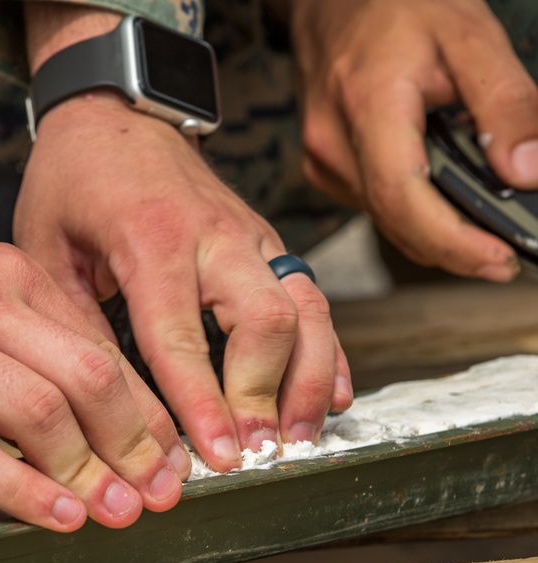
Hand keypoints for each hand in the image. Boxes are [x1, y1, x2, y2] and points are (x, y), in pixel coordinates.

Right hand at [0, 182, 187, 531]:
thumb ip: (24, 323)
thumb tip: (90, 394)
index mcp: (7, 274)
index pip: (102, 347)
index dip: (146, 410)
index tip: (170, 455)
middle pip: (88, 377)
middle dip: (134, 444)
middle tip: (158, 491)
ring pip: (39, 413)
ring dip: (87, 472)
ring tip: (113, 510)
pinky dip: (22, 489)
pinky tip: (55, 512)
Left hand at [20, 4, 352, 470]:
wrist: (112, 113)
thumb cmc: (71, 183)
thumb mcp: (45, 251)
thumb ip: (77, 325)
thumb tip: (105, 409)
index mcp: (149, 239)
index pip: (181, 337)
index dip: (202, 404)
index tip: (219, 459)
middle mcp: (214, 235)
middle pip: (265, 322)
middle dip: (266, 396)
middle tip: (259, 455)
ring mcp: (250, 234)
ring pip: (305, 309)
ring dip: (310, 380)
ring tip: (300, 439)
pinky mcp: (267, 239)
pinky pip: (312, 295)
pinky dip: (328, 349)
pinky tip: (331, 395)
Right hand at [291, 0, 537, 279]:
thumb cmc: (393, 4)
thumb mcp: (470, 35)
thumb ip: (506, 105)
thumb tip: (526, 173)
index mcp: (367, 105)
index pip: (403, 198)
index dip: (453, 242)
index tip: (499, 260)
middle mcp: (332, 142)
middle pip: (394, 220)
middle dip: (453, 247)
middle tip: (504, 256)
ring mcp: (322, 157)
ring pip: (383, 219)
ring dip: (433, 229)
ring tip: (479, 216)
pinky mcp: (323, 164)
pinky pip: (371, 204)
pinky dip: (410, 209)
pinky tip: (437, 188)